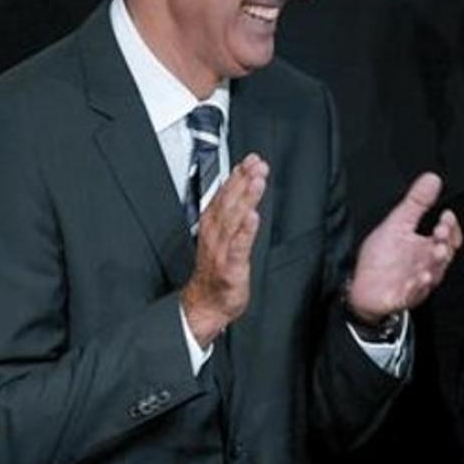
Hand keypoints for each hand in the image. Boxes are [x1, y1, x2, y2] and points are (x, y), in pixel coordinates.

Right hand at [181, 153, 268, 346]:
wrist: (206, 304)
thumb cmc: (216, 270)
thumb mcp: (222, 237)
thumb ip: (231, 213)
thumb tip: (241, 190)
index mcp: (213, 225)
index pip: (225, 194)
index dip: (237, 175)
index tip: (249, 159)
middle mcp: (215, 234)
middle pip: (229, 202)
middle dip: (243, 181)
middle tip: (257, 164)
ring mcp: (222, 249)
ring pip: (233, 219)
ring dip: (246, 198)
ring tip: (257, 181)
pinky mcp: (231, 266)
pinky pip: (238, 246)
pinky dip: (245, 231)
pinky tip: (253, 217)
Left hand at [346, 172, 462, 322]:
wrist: (363, 288)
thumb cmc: (381, 257)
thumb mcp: (398, 223)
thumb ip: (417, 202)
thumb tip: (432, 179)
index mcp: (425, 246)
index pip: (447, 236)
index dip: (450, 227)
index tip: (446, 216)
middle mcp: (426, 265)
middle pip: (444, 254)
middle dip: (444, 243)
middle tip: (440, 233)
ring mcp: (417, 282)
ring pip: (433, 274)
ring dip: (435, 264)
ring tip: (435, 253)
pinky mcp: (404, 297)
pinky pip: (413, 294)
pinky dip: (417, 287)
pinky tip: (418, 279)